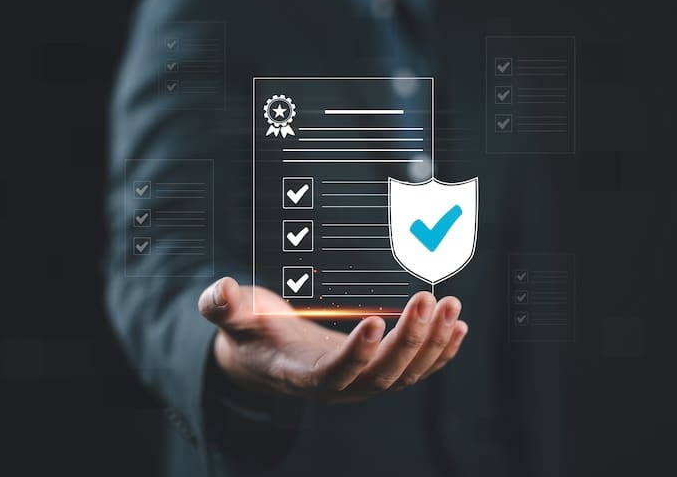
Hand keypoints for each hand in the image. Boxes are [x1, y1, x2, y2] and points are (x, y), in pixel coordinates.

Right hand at [198, 277, 467, 402]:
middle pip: (382, 375)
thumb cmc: (253, 334)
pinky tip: (457, 327)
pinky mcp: (379, 372)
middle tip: (427, 299)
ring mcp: (363, 382)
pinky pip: (416, 371)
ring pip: (406, 375)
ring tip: (450, 306)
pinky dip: (440, 352)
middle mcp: (339, 386)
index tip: (375, 321)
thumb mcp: (233, 319)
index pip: (334, 373)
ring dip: (432, 343)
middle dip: (409, 339)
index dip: (357, 354)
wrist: (269, 356)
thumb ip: (223, 307)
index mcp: (301, 375)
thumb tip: (218, 291)